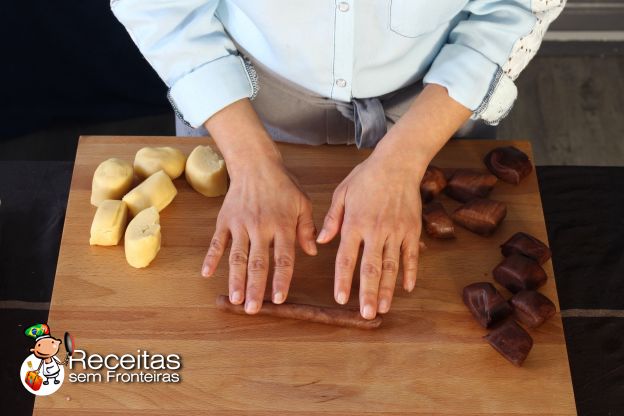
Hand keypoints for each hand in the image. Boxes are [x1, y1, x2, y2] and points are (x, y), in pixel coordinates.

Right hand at [201, 157, 316, 312]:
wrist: (255, 164)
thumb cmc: (282, 185)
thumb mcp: (302, 203)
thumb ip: (307, 228)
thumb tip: (312, 251)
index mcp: (282, 225)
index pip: (283, 258)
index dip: (281, 280)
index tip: (278, 299)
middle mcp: (261, 227)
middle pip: (257, 262)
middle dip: (254, 288)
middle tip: (252, 309)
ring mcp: (240, 224)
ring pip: (237, 256)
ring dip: (235, 279)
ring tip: (235, 299)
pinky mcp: (225, 220)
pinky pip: (217, 242)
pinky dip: (211, 257)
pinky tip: (206, 273)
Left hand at [315, 84, 470, 318]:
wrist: (398, 163)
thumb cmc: (366, 177)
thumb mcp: (342, 193)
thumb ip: (331, 218)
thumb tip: (320, 240)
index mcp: (355, 223)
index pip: (347, 258)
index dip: (343, 280)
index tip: (341, 299)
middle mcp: (375, 231)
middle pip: (371, 268)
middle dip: (369, 293)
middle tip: (367, 314)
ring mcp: (396, 231)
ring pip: (392, 266)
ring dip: (388, 289)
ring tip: (384, 308)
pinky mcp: (412, 230)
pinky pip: (411, 255)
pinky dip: (411, 272)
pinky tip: (407, 288)